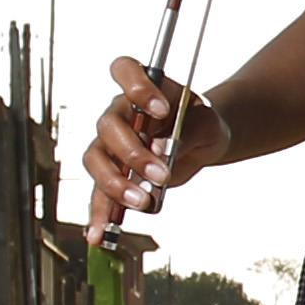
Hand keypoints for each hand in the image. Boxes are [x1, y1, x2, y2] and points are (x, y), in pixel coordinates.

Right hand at [85, 54, 232, 239]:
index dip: (136, 86)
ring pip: (97, 160)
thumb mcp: (208, 123)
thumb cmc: (203, 123)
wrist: (202, 142)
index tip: (160, 110)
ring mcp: (111, 144)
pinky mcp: (113, 174)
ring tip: (142, 202)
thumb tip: (160, 149)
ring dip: (116, 184)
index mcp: (143, 86)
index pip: (124, 70)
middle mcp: (120, 112)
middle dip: (132, 153)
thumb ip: (187, 131)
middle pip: (108, 126)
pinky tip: (101, 234)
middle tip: (160, 174)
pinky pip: (99, 193)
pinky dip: (100, 215)